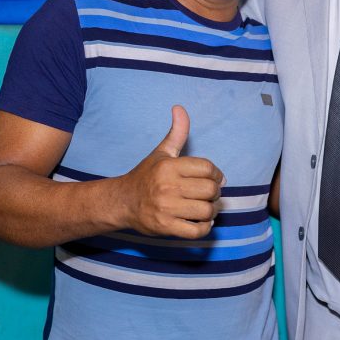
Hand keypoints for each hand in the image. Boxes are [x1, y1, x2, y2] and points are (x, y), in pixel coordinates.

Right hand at [117, 105, 224, 238]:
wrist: (122, 203)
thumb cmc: (146, 176)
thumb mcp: (161, 153)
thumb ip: (176, 133)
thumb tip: (179, 108)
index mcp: (169, 166)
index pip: (208, 168)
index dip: (216, 174)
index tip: (214, 179)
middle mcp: (167, 186)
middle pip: (210, 190)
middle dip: (215, 193)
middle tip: (209, 195)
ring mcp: (166, 208)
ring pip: (206, 210)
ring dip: (211, 211)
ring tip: (206, 208)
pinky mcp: (165, 227)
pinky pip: (197, 230)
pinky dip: (205, 227)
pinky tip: (202, 221)